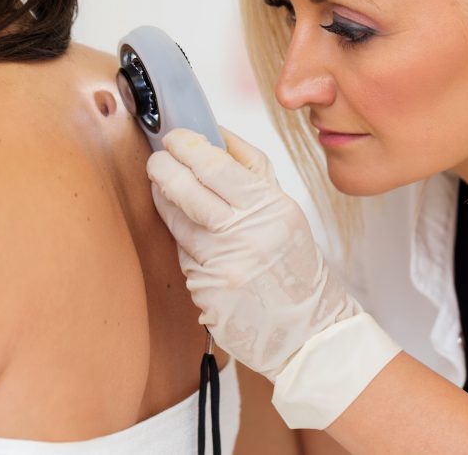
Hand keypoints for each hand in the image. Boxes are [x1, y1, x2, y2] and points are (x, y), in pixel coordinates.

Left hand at [146, 127, 358, 381]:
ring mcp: (225, 267)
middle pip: (188, 190)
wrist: (310, 332)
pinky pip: (184, 257)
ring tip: (163, 188)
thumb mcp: (286, 213)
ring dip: (165, 201)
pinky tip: (192, 238)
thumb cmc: (296, 268)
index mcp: (272, 209)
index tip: (175, 137)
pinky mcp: (207, 293)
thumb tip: (216, 135)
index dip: (188, 147)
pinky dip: (184, 244)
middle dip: (164, 168)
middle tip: (157, 159)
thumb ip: (253, 174)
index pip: (217, 166)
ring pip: (178, 223)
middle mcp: (248, 236)